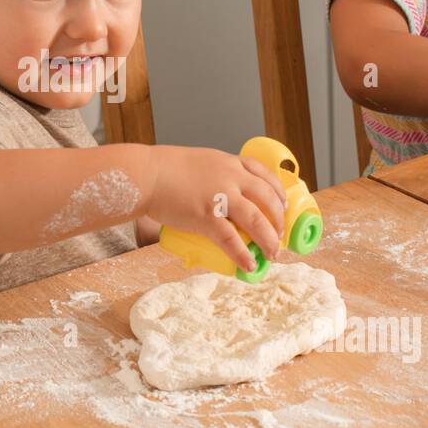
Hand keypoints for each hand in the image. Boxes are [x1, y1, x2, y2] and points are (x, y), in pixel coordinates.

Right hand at [146, 146, 286, 272]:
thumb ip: (212, 176)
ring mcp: (220, 197)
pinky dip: (243, 254)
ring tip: (272, 254)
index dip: (278, 193)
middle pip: (268, 199)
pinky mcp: (206, 217)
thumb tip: (216, 195)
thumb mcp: (198, 163)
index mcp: (229, 163)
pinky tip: (249, 264)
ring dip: (269, 240)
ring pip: (257, 220)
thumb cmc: (163, 168)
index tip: (282, 206)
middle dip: (278, 221)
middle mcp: (230, 177)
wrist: (145, 174)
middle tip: (279, 236)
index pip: (264, 174)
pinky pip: (231, 239)